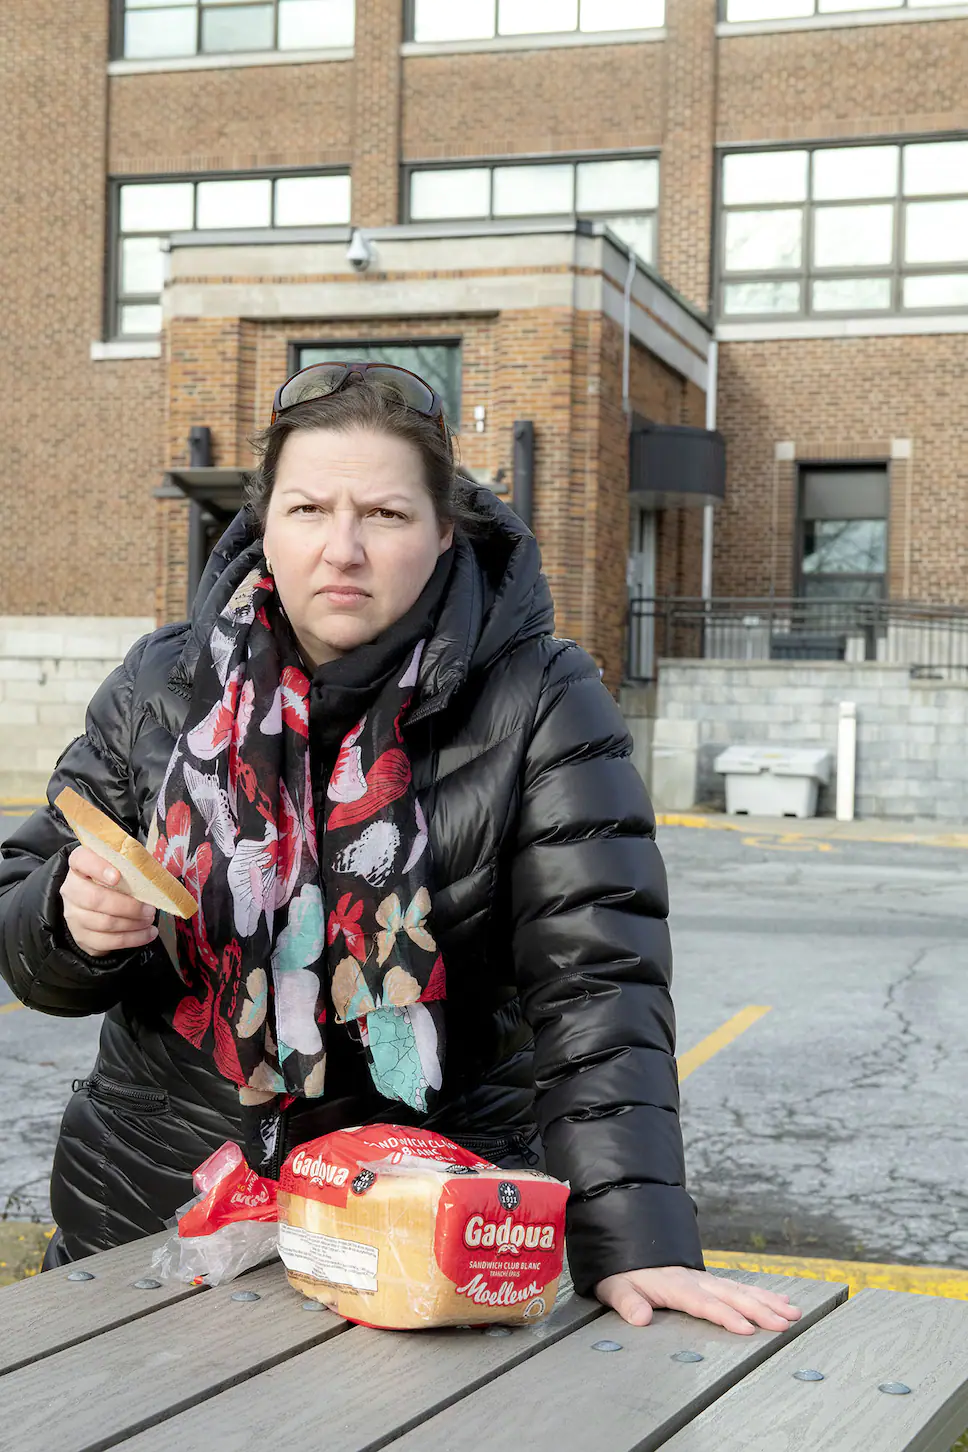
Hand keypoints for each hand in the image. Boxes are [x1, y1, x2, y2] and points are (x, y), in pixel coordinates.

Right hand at [60, 846, 158, 957]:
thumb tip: (153, 872)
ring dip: (133, 923)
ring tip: (150, 920)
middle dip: (128, 906)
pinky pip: (107, 941)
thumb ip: (132, 864)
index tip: (117, 876)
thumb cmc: (115, 882)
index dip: (98, 868)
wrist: (97, 906)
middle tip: (150, 909)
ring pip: (103, 923)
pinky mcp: (81, 937)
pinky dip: (132, 939)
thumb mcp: (121, 867)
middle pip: (95, 899)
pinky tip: (148, 934)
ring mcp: (73, 916)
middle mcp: (71, 890)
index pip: (81, 860)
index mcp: (79, 866)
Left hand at [595, 1266, 802, 1334]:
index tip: (746, 1328)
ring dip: (768, 1301)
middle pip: (731, 1295)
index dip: (725, 1316)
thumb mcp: (614, 1289)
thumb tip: (641, 1318)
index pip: (704, 1303)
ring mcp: (705, 1278)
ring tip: (793, 1313)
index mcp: (674, 1286)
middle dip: (760, 1309)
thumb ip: (628, 1303)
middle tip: (785, 1323)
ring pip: (741, 1289)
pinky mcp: (709, 1280)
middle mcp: (695, 1280)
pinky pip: (740, 1285)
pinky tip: (781, 1299)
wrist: (625, 1246)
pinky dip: (762, 1292)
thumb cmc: (621, 1274)